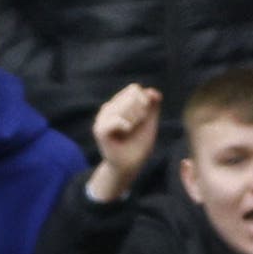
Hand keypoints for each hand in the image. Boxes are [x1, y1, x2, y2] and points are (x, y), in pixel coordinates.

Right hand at [87, 81, 160, 199]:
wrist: (130, 164)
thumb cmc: (139, 143)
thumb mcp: (150, 122)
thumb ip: (153, 105)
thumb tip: (152, 91)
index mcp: (119, 103)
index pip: (134, 89)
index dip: (144, 101)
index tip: (144, 116)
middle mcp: (109, 108)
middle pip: (130, 95)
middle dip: (140, 111)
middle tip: (135, 126)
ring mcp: (102, 118)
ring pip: (124, 106)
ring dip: (134, 119)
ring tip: (129, 130)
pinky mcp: (99, 129)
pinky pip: (117, 119)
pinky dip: (126, 126)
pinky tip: (125, 132)